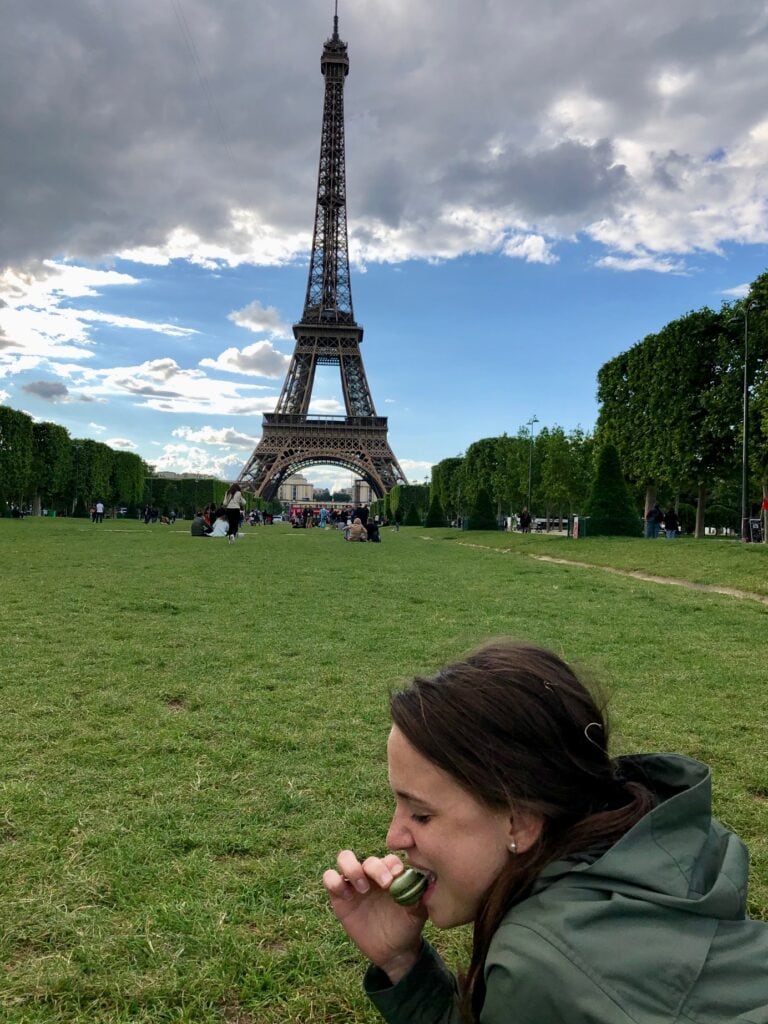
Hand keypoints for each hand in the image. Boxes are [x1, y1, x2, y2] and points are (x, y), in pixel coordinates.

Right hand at [323, 849, 426, 982]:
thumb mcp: (417, 913)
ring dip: (352, 868)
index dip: (391, 864)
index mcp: (391, 874)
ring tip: (363, 888)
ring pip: (344, 858)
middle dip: (375, 868)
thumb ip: (417, 897)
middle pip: (368, 858)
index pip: (389, 859)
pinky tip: (347, 896)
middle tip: (384, 884)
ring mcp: (354, 884)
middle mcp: (372, 875)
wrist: (393, 951)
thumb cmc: (407, 926)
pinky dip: (334, 881)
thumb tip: (418, 882)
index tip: (396, 876)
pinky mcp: (339, 896)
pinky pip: (329, 878)